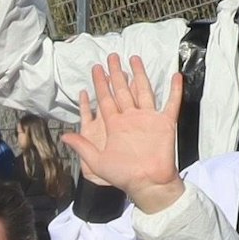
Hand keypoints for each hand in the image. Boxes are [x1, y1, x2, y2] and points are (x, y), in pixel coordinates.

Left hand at [62, 56, 185, 212]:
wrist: (146, 182)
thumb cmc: (121, 175)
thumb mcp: (96, 162)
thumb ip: (82, 146)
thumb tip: (63, 136)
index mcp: (114, 125)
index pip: (105, 99)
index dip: (100, 84)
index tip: (96, 69)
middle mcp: (130, 118)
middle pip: (122, 90)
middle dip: (117, 73)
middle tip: (112, 56)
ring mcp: (148, 118)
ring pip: (143, 91)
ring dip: (140, 75)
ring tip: (135, 58)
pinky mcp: (165, 122)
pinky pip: (171, 103)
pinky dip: (174, 90)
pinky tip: (175, 75)